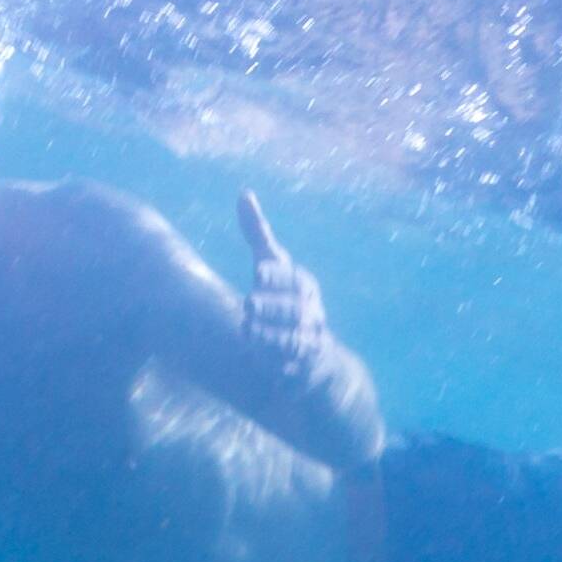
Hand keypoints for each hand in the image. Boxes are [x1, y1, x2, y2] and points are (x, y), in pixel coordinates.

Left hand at [235, 190, 330, 372]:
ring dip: (271, 336)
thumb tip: (244, 193)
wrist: (317, 353)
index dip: (275, 274)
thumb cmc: (286, 299)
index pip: (291, 276)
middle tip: (249, 305)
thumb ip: (258, 234)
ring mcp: (309, 341)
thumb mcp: (273, 266)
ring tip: (249, 332)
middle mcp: (310, 312)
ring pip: (292, 339)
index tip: (258, 271)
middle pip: (292, 308)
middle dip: (271, 307)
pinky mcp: (304, 369)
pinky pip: (292, 368)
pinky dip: (278, 366)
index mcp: (303, 284)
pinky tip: (262, 361)